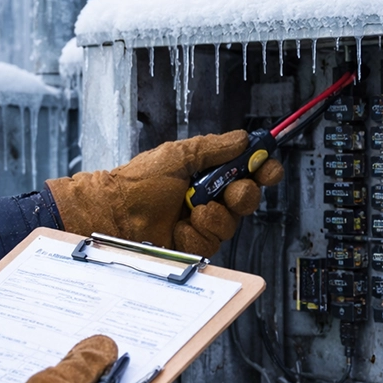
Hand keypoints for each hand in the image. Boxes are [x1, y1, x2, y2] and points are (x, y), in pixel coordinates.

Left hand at [46, 131, 283, 256]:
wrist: (114, 212)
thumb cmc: (137, 183)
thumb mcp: (177, 156)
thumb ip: (213, 148)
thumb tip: (242, 138)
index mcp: (207, 174)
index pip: (247, 171)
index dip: (262, 169)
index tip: (268, 166)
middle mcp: (208, 198)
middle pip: (248, 198)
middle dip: (243, 194)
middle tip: (229, 190)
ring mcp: (202, 223)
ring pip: (232, 222)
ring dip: (213, 215)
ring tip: (190, 209)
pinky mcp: (195, 244)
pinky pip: (213, 240)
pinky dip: (197, 231)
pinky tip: (180, 226)